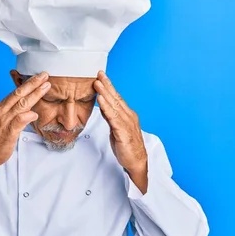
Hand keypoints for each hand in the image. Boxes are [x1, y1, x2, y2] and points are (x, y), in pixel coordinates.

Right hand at [0, 72, 50, 188]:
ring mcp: (3, 121)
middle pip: (19, 94)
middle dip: (33, 83)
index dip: (28, 84)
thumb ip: (13, 112)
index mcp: (0, 107)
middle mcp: (1, 111)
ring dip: (34, 94)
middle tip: (45, 75)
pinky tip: (34, 114)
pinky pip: (18, 121)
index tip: (39, 77)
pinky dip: (27, 116)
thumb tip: (27, 107)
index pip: (15, 92)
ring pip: (21, 104)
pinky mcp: (7, 132)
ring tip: (45, 87)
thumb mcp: (3, 120)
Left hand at [94, 71, 148, 191]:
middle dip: (107, 85)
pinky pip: (113, 118)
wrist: (136, 162)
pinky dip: (107, 108)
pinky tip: (101, 101)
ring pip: (114, 106)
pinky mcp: (123, 133)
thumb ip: (110, 117)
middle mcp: (128, 116)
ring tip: (98, 83)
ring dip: (105, 94)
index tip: (101, 76)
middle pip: (116, 98)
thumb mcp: (116, 128)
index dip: (109, 87)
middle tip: (99, 74)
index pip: (117, 98)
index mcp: (127, 115)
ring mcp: (127, 124)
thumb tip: (103, 106)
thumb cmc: (127, 146)